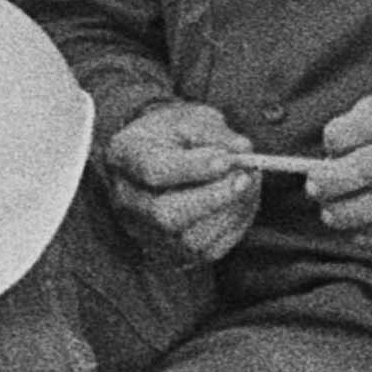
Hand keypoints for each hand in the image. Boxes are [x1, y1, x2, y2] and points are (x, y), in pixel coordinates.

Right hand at [103, 99, 259, 259]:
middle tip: (245, 177)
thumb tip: (242, 151)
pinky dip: (232, 227)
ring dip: (230, 212)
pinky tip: (241, 202)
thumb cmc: (177, 134)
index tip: (227, 159)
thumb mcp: (191, 118)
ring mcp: (145, 231)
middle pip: (166, 215)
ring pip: (191, 239)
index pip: (154, 171)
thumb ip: (215, 133)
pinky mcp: (170, 253)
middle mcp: (127, 200)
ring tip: (247, 183)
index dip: (193, 168)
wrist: (162, 158)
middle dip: (213, 198)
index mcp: (125, 155)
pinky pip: (208, 251)